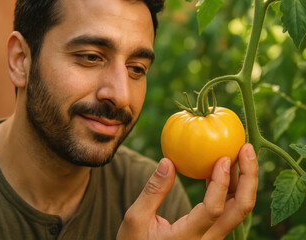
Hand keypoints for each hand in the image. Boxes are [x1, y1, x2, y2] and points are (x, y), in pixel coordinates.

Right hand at [116, 143, 257, 239]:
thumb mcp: (136, 218)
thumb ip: (153, 191)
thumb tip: (168, 161)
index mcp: (187, 237)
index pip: (213, 210)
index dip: (221, 183)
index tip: (223, 158)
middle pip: (240, 209)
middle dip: (249, 178)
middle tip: (247, 148)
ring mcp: (213, 237)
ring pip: (238, 209)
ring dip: (244, 180)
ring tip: (241, 153)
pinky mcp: (212, 232)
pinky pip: (228, 208)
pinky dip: (230, 187)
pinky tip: (223, 169)